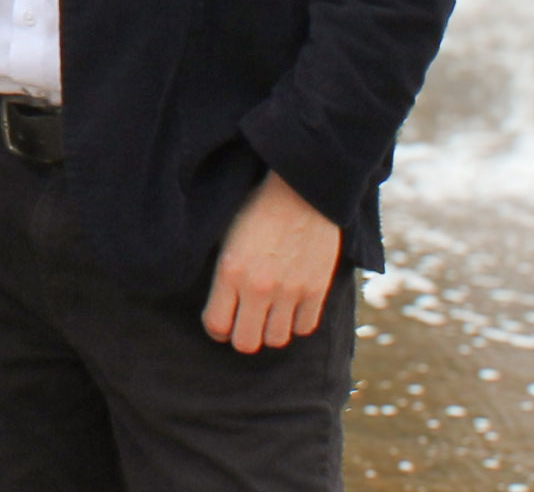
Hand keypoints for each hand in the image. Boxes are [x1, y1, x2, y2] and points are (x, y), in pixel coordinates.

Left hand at [202, 170, 341, 352]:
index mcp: (229, 271)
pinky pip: (305, 328)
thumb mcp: (226, 236)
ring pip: (277, 339)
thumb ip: (223, 273)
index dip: (216, 329)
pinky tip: (291, 307)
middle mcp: (258, 287)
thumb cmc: (257, 208)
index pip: (216, 325)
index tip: (220, 323)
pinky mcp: (317, 290)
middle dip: (241, 335)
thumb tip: (219, 303)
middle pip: (246, 343)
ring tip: (268, 314)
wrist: (301, 190)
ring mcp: (290, 291)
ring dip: (270, 330)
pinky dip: (297, 322)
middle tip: (244, 322)